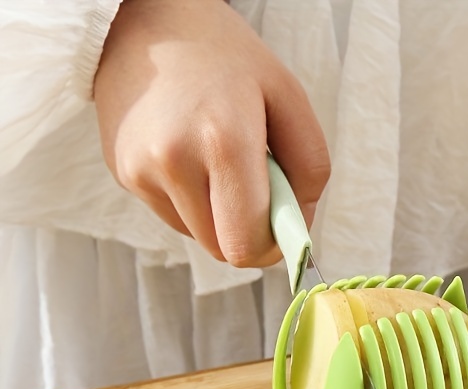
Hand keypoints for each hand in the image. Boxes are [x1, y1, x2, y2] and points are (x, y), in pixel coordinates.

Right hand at [94, 0, 329, 266]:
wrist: (144, 19)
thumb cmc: (226, 58)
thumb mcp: (288, 97)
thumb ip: (309, 170)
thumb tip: (299, 229)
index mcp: (223, 141)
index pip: (247, 245)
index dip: (272, 247)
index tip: (282, 226)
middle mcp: (173, 162)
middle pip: (224, 251)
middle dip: (249, 233)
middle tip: (258, 190)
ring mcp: (141, 171)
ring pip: (200, 238)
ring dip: (221, 216)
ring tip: (219, 161)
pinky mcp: (123, 173)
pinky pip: (175, 217)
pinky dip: (194, 201)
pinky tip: (192, 157)